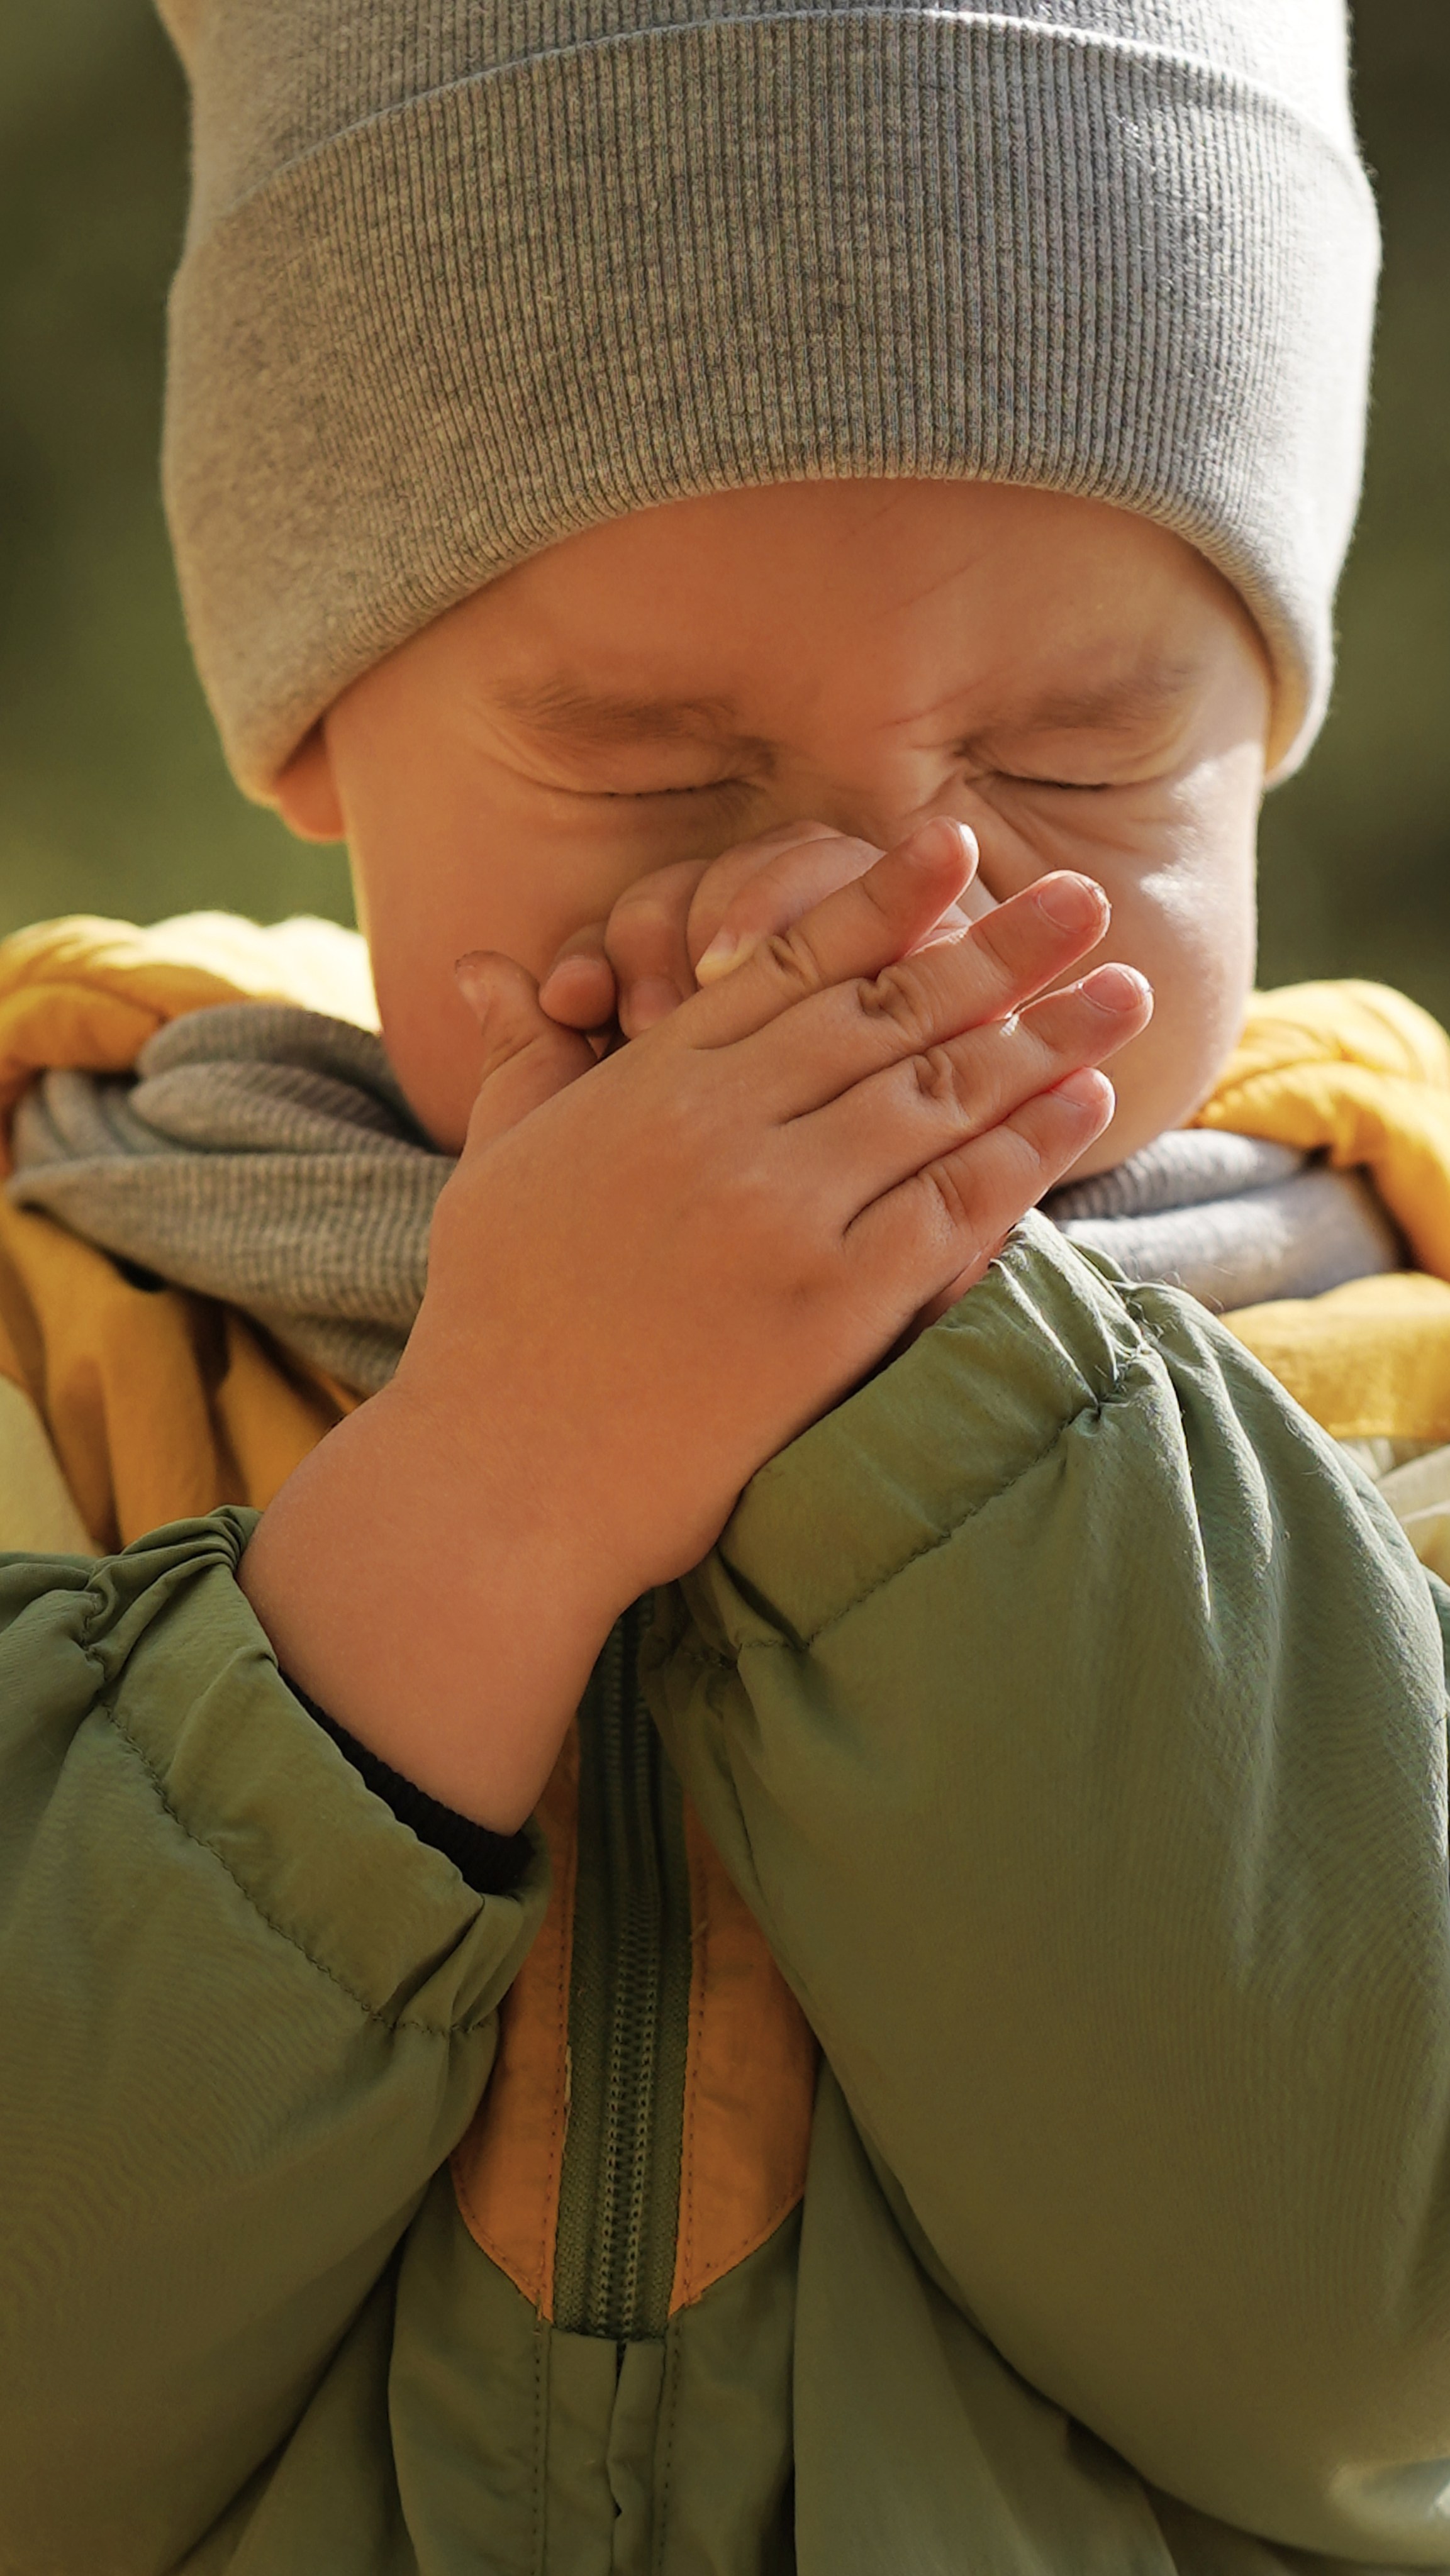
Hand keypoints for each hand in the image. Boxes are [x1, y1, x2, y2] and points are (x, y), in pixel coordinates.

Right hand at [242, 819, 1149, 1826]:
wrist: (505, 1476)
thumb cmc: (493, 1326)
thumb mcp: (496, 1166)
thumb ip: (527, 1061)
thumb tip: (495, 971)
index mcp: (648, 1085)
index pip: (788, 964)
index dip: (881, 899)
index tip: (956, 848)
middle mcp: (722, 1131)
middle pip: (887, 1013)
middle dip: (999, 950)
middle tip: (1084, 902)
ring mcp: (780, 1216)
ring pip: (937, 1097)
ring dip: (1044, 1037)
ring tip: (1125, 993)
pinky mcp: (828, 1307)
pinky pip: (954, 1207)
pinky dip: (1029, 1148)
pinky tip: (1086, 1103)